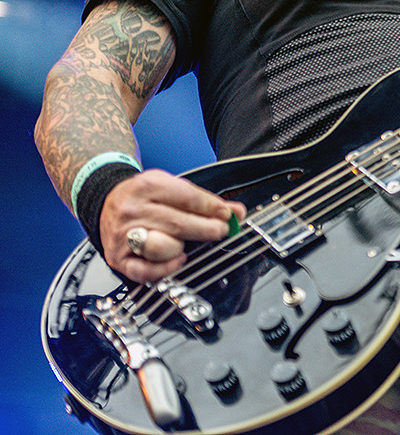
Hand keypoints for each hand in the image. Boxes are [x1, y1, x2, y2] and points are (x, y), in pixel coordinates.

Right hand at [99, 169, 246, 282]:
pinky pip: (146, 271)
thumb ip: (204, 200)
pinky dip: (166, 269)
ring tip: (186, 243)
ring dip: (182, 247)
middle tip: (221, 230)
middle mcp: (133, 210)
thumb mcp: (171, 186)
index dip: (212, 208)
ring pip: (164, 247)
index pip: (188, 199)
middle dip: (208, 229)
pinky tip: (177, 259)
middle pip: (179, 224)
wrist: (105, 200)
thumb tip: (236, 212)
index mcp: (147, 187)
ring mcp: (124, 235)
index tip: (228, 214)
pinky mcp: (118, 257)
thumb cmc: (143, 196)